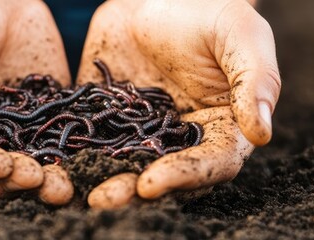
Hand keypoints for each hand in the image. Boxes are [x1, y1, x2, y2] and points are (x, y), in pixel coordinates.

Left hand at [75, 0, 280, 208]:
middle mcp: (181, 139)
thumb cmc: (211, 11)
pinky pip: (89, 137)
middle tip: (104, 199)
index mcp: (221, 127)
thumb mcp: (240, 35)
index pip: (209, 162)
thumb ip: (255, 80)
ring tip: (78, 192)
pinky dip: (72, 154)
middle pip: (162, 173)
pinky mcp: (105, 115)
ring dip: (101, 180)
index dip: (183, 176)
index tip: (152, 184)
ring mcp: (140, 130)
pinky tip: (53, 164)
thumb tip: (260, 132)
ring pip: (123, 163)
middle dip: (131, 190)